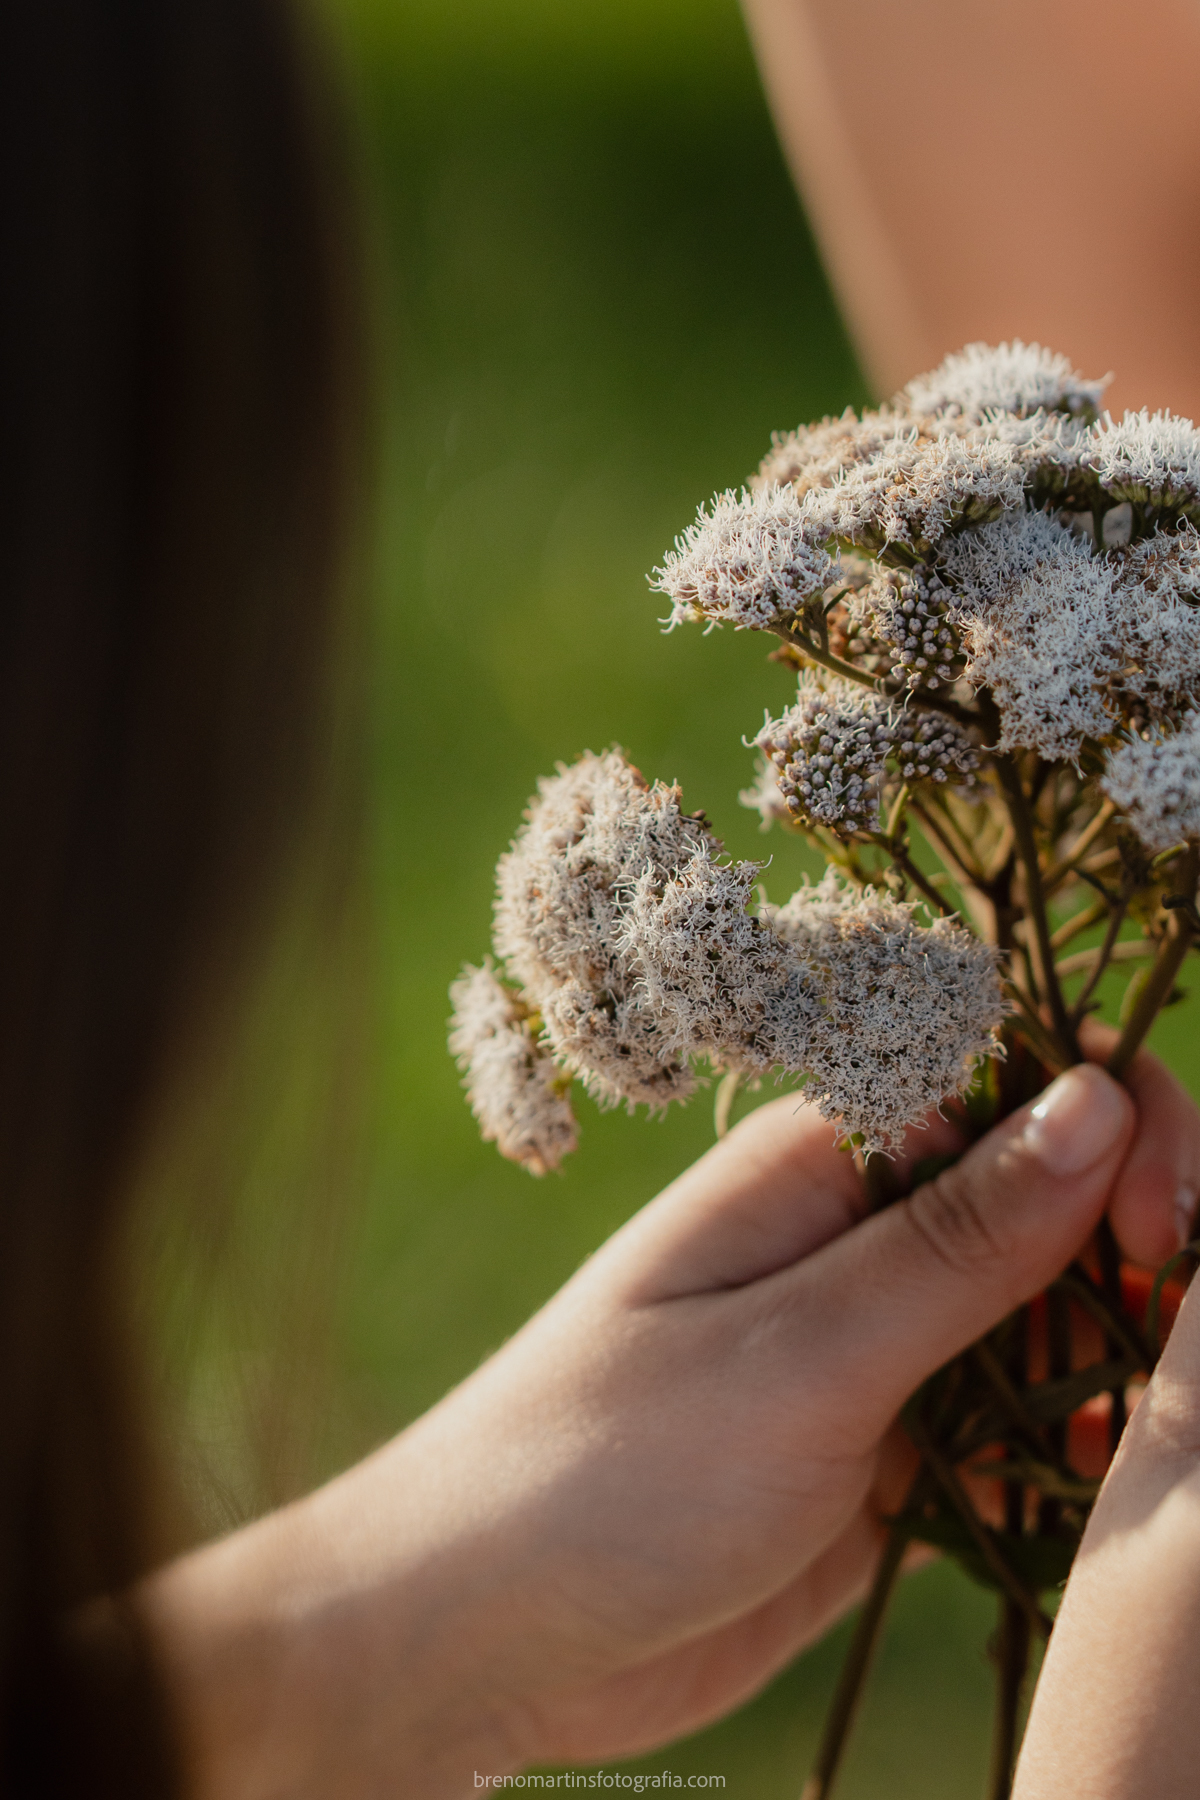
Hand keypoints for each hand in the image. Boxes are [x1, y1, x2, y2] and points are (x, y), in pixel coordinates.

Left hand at [145, 1053, 1199, 1798]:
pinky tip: (1089, 1483)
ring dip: (1110, 1356)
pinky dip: (1064, 1453)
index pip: (1013, 1083)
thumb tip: (1102, 1094)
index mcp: (826, 1164)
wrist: (491, 1629)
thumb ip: (958, 1239)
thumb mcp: (800, 1349)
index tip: (1164, 1231)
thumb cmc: (611, 1462)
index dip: (1120, 1125)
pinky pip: (1011, 1433)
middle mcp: (861, 1242)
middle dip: (1135, 1252)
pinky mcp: (885, 1459)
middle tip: (1174, 1339)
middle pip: (1050, 1202)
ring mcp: (877, 1353)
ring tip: (1144, 1421)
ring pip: (1044, 1320)